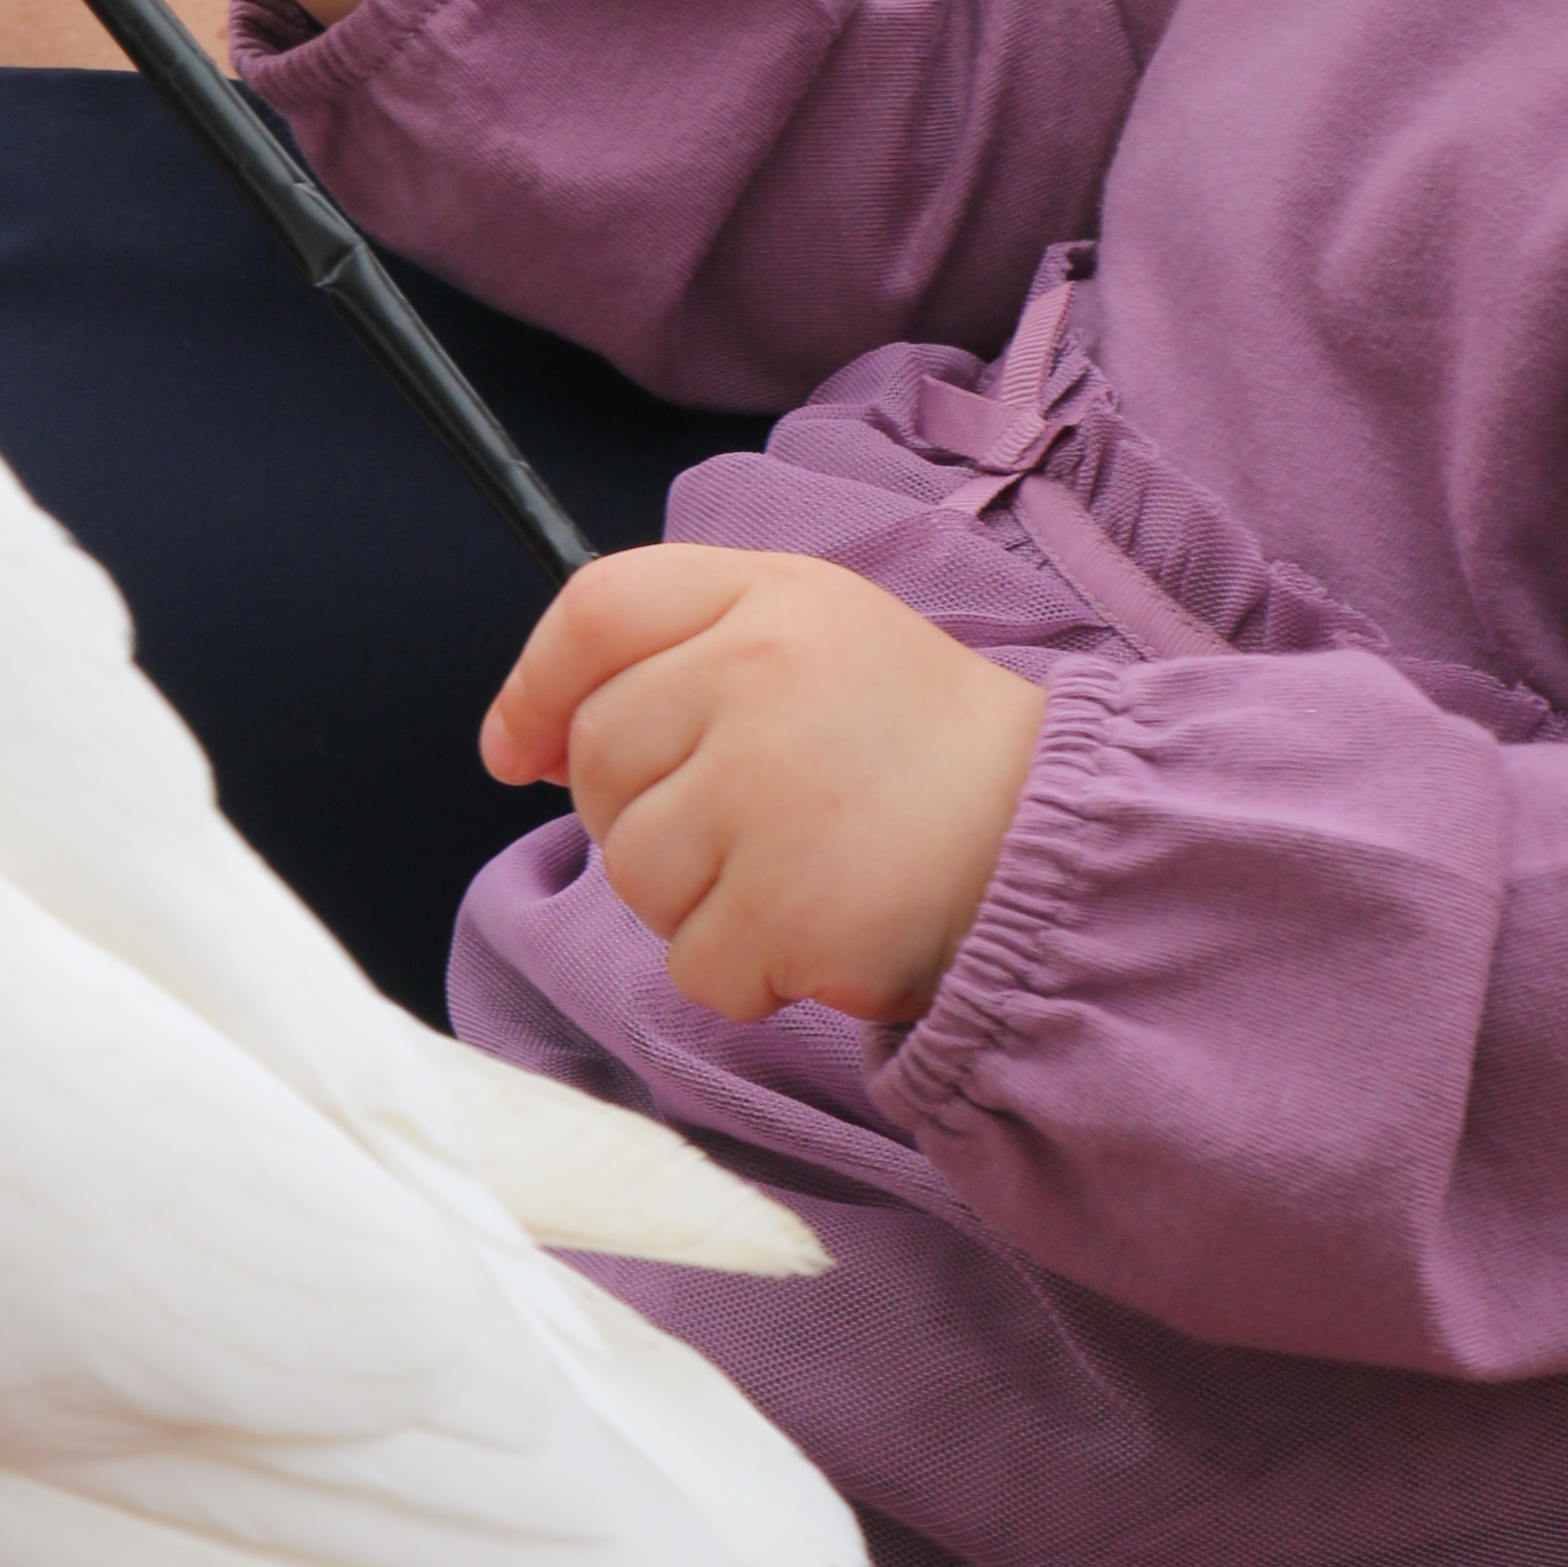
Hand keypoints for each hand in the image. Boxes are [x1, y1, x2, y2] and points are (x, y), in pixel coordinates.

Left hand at [482, 545, 1047, 1027]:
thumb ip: (682, 649)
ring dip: (689, 899)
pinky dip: (740, 970)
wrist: (1050, 838)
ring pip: (632, 869)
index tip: (517, 752)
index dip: (535, 684)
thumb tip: (532, 741)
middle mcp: (760, 676)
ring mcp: (770, 792)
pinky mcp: (789, 907)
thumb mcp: (811, 632)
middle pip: (600, 756)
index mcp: (767, 596)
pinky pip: (692, 960)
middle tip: (731, 828)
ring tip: (789, 874)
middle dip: (635, 812)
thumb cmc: (911, 741)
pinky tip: (815, 932)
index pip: (598, 610)